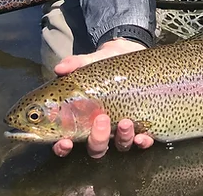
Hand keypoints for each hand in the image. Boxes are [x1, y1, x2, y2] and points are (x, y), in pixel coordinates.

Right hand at [51, 38, 154, 158]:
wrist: (132, 54)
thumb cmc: (106, 65)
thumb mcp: (92, 62)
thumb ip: (76, 65)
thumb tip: (60, 69)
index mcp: (83, 119)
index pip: (67, 143)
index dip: (63, 148)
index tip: (66, 142)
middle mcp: (102, 130)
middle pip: (96, 148)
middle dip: (98, 139)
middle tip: (101, 119)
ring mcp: (122, 131)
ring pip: (120, 146)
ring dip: (122, 139)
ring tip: (125, 122)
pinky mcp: (142, 126)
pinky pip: (143, 142)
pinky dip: (142, 143)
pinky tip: (143, 137)